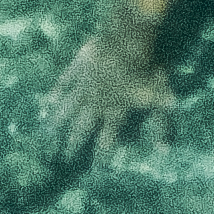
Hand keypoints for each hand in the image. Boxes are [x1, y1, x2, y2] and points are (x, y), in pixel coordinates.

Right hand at [35, 18, 172, 181]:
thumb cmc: (145, 68)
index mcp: (114, 112)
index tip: (92, 173)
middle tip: (64, 158)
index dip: (100, 157)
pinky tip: (47, 101)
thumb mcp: (158, 96)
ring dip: (59, 122)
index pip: (106, 140)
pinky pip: (64, 82)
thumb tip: (165, 151)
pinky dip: (56, 91)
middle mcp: (96, 104)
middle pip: (82, 128)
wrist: (128, 40)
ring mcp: (85, 86)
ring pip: (69, 108)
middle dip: (74, 143)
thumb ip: (161, 123)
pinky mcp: (78, 67)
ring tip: (48, 134)